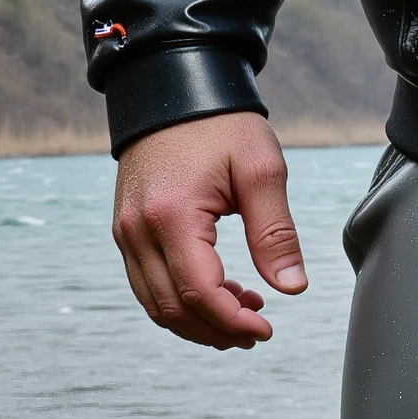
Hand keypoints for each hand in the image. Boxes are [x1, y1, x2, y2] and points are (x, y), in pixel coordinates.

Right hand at [111, 110, 309, 350]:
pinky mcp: (126, 230)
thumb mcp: (261, 170)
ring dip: (197, 321)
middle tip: (257, 330)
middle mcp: (138, 231)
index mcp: (172, 216)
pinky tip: (217, 292)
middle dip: (216, 330)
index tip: (266, 330)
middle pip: (172, 308)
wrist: (174, 88)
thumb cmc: (220, 124)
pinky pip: (147, 283)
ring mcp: (125, 232)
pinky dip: (179, 300)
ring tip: (242, 311)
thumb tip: (292, 288)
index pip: (199, 293)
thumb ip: (276, 232)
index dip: (233, 321)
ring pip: (155, 303)